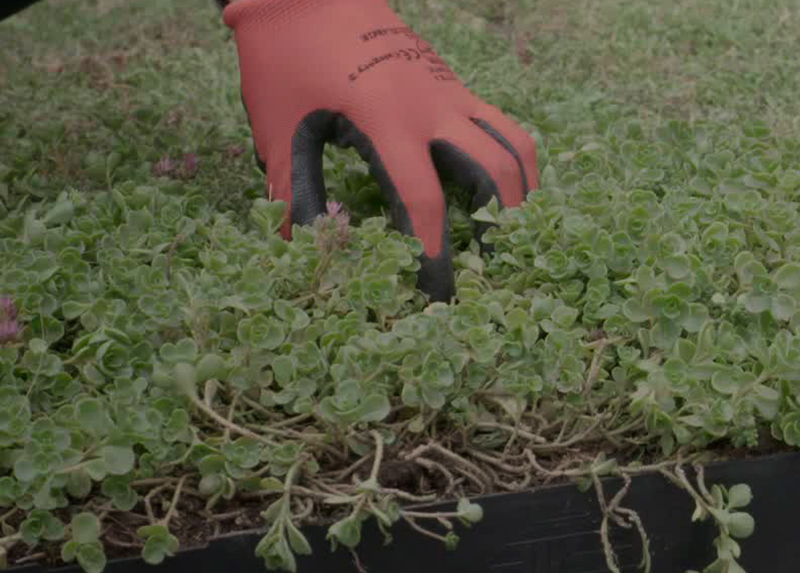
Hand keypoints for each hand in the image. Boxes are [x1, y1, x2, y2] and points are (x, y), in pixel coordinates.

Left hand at [222, 0, 539, 301]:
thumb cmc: (285, 59)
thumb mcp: (278, 127)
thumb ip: (292, 191)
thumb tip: (298, 249)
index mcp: (386, 119)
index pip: (423, 198)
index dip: (432, 247)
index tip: (436, 285)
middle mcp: (431, 105)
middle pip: (493, 172)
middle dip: (499, 225)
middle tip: (490, 267)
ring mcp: (450, 90)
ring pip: (513, 144)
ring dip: (520, 192)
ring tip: (512, 234)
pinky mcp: (454, 81)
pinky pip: (501, 125)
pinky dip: (510, 160)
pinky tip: (499, 191)